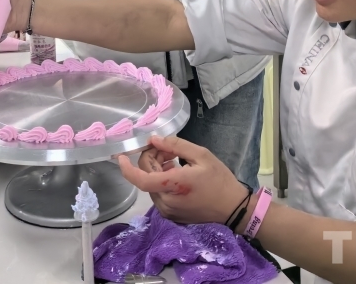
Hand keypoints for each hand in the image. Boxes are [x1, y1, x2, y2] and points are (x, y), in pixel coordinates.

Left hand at [118, 135, 248, 225]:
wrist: (234, 208)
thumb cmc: (219, 180)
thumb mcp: (201, 155)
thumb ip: (175, 145)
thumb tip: (154, 140)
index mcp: (173, 185)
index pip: (141, 179)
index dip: (128, 168)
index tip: (122, 156)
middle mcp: (166, 201)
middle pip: (146, 178)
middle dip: (152, 160)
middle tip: (168, 150)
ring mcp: (168, 211)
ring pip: (151, 185)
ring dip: (156, 170)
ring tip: (174, 160)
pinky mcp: (171, 215)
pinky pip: (158, 194)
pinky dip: (161, 181)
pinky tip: (175, 173)